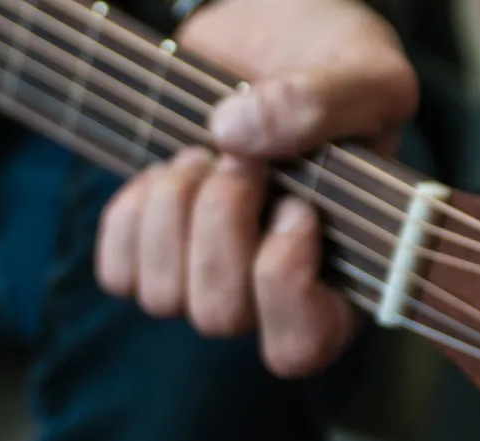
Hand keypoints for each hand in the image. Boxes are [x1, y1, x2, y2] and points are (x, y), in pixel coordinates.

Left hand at [96, 0, 417, 376]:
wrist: (265, 53)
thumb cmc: (331, 74)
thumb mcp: (362, 72)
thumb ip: (324, 101)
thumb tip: (237, 135)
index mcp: (340, 281)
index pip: (297, 348)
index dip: (282, 282)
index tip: (295, 207)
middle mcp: (265, 299)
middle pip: (218, 317)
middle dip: (219, 224)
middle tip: (239, 159)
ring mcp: (200, 284)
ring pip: (160, 297)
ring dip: (174, 210)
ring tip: (202, 154)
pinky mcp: (146, 260)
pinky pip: (117, 273)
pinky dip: (131, 216)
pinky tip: (165, 176)